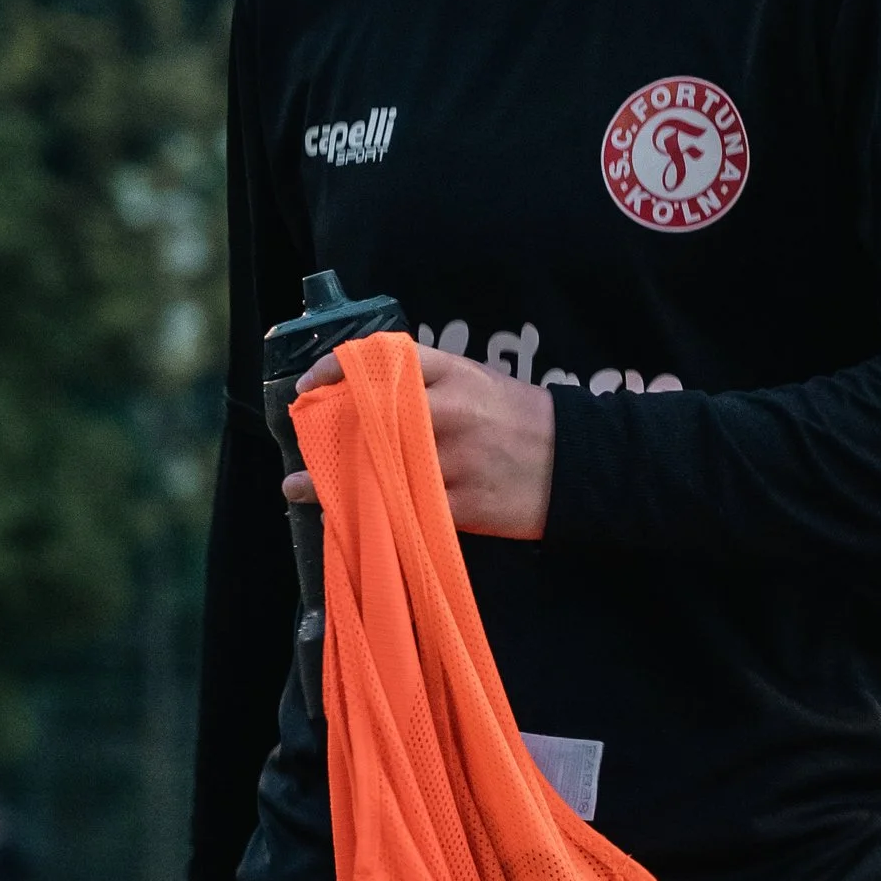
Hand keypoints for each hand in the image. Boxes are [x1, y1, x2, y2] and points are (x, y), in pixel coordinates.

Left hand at [284, 343, 555, 538]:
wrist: (580, 464)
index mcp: (453, 372)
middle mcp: (449, 410)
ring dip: (334, 481)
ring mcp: (455, 458)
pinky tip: (351, 519)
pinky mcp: (464, 503)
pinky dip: (373, 514)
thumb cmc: (522, 420)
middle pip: (368, 417)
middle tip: (304, 447)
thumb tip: (365, 398)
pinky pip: (405, 509)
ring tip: (300, 488)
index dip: (335, 371)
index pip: (381, 360)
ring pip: (379, 468)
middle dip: (328, 434)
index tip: (306, 387)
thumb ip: (428, 383)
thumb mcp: (478, 381)